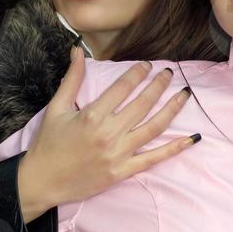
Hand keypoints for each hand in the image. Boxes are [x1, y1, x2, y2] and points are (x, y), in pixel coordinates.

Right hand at [18, 45, 197, 220]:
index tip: (148, 65)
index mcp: (92, 115)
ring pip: (153, 127)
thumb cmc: (48, 144)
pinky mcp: (122, 172)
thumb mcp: (56, 108)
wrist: (42, 181)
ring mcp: (118, 154)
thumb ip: (72, 78)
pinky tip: (191, 138)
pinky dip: (174, 148)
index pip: (123, 87)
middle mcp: (108, 133)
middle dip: (159, 85)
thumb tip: (78, 50)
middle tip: (169, 73)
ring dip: (172, 109)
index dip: (138, 73)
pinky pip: (154, 158)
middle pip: (143, 104)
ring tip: (184, 94)